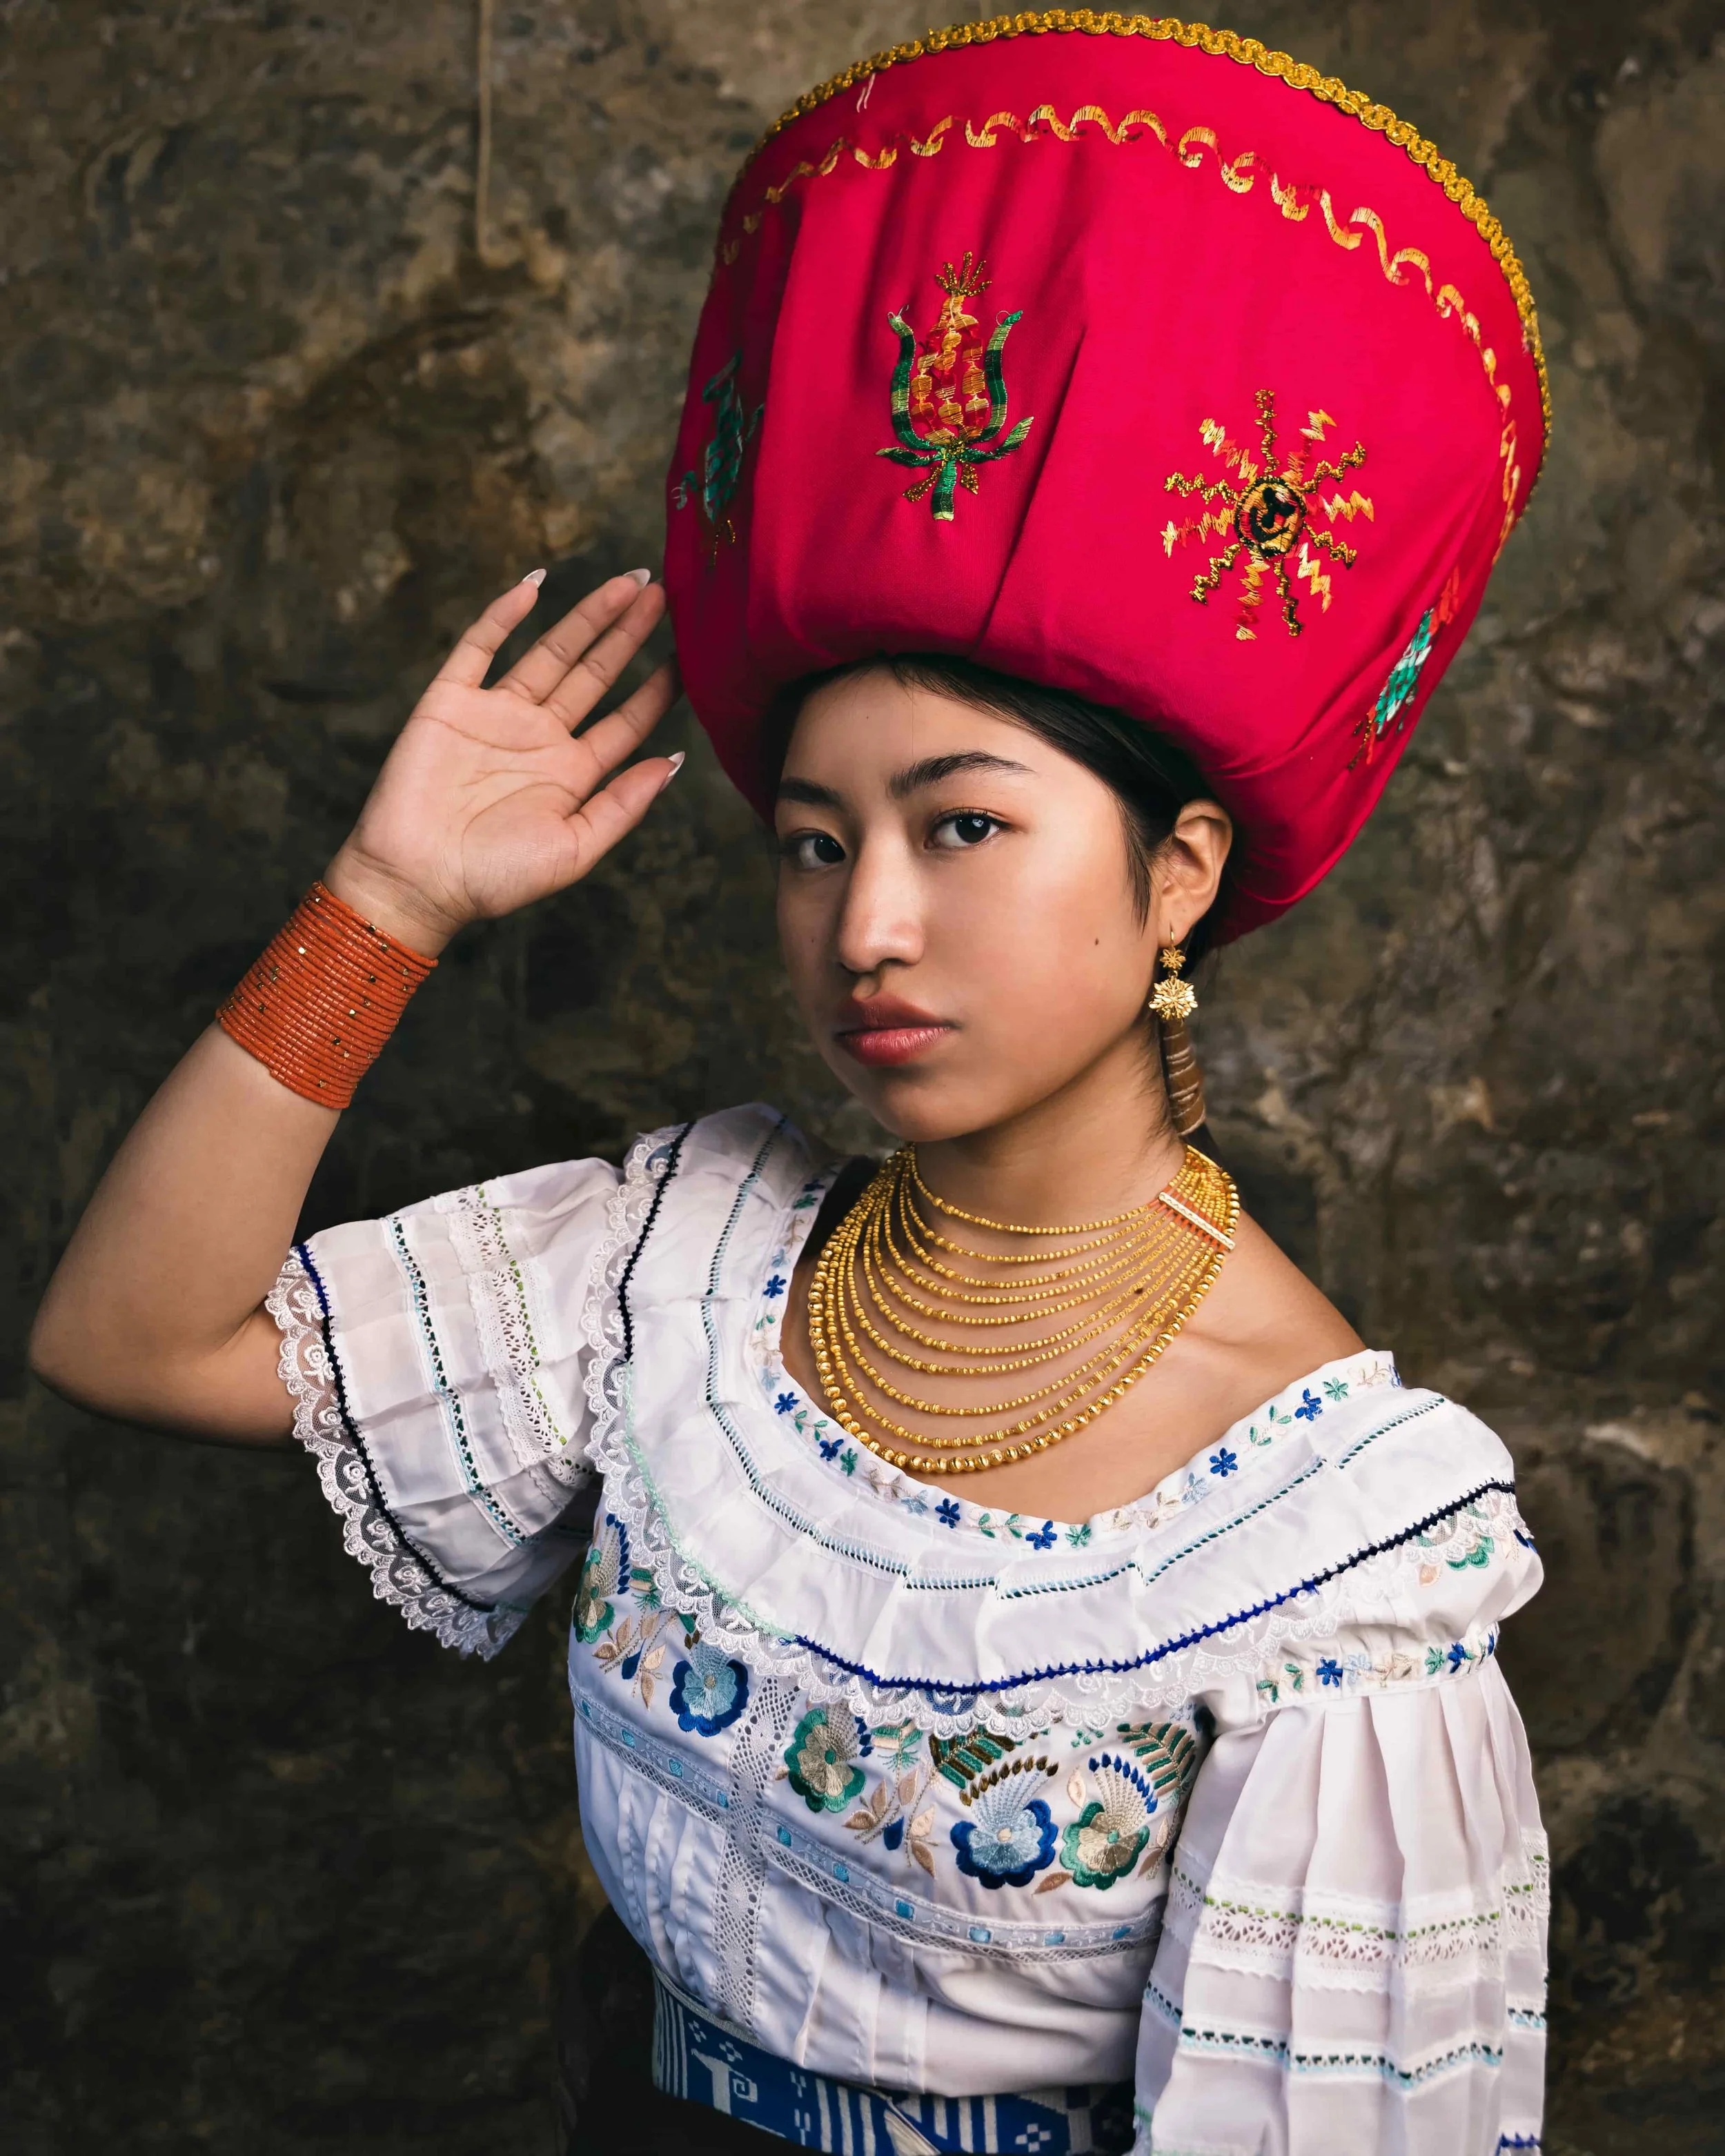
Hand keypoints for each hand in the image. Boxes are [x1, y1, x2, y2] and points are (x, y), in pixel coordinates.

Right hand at [324, 569, 679, 953]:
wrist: (418, 881)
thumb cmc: (496, 877)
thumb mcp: (575, 849)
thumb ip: (623, 806)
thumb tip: (672, 763)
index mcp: (572, 773)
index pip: (625, 721)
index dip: (658, 689)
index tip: (691, 655)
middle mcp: (539, 737)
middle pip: (594, 674)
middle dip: (628, 635)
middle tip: (663, 594)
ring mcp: (495, 715)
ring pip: (550, 651)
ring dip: (587, 617)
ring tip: (627, 583)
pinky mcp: (450, 701)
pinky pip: (479, 647)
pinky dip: (503, 615)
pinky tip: (535, 586)